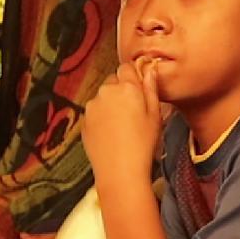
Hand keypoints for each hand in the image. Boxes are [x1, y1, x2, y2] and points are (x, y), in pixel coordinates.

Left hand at [82, 60, 161, 185]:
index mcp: (126, 88)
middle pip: (114, 81)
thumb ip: (151, 88)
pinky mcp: (84, 120)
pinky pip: (95, 112)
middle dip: (122, 90)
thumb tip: (150, 70)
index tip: (139, 87)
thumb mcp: (155, 115)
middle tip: (135, 110)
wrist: (120, 171)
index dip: (134, 76)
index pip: (127, 67)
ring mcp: (92, 106)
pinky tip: (113, 133)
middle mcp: (106, 92)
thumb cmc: (142, 145)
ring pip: (103, 97)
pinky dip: (102, 118)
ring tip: (124, 126)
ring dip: (111, 104)